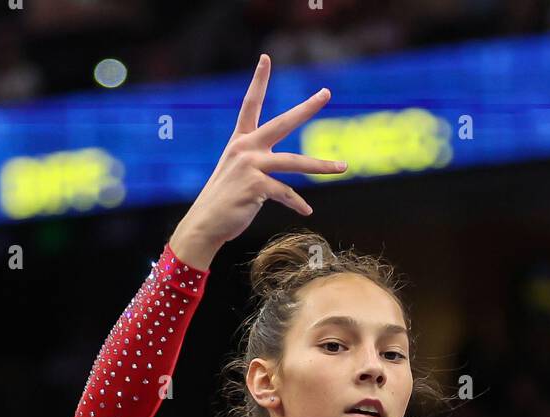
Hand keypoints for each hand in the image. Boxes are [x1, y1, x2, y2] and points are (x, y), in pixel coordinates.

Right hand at [169, 54, 347, 268]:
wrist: (206, 224)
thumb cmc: (223, 202)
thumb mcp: (236, 175)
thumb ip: (256, 165)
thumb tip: (278, 172)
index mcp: (240, 141)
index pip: (251, 105)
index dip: (258, 80)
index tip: (265, 58)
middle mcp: (245, 148)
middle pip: (282, 122)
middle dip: (306, 107)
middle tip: (325, 92)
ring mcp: (251, 166)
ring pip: (294, 162)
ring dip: (321, 165)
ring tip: (343, 166)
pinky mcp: (257, 186)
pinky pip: (286, 193)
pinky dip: (298, 204)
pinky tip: (306, 211)